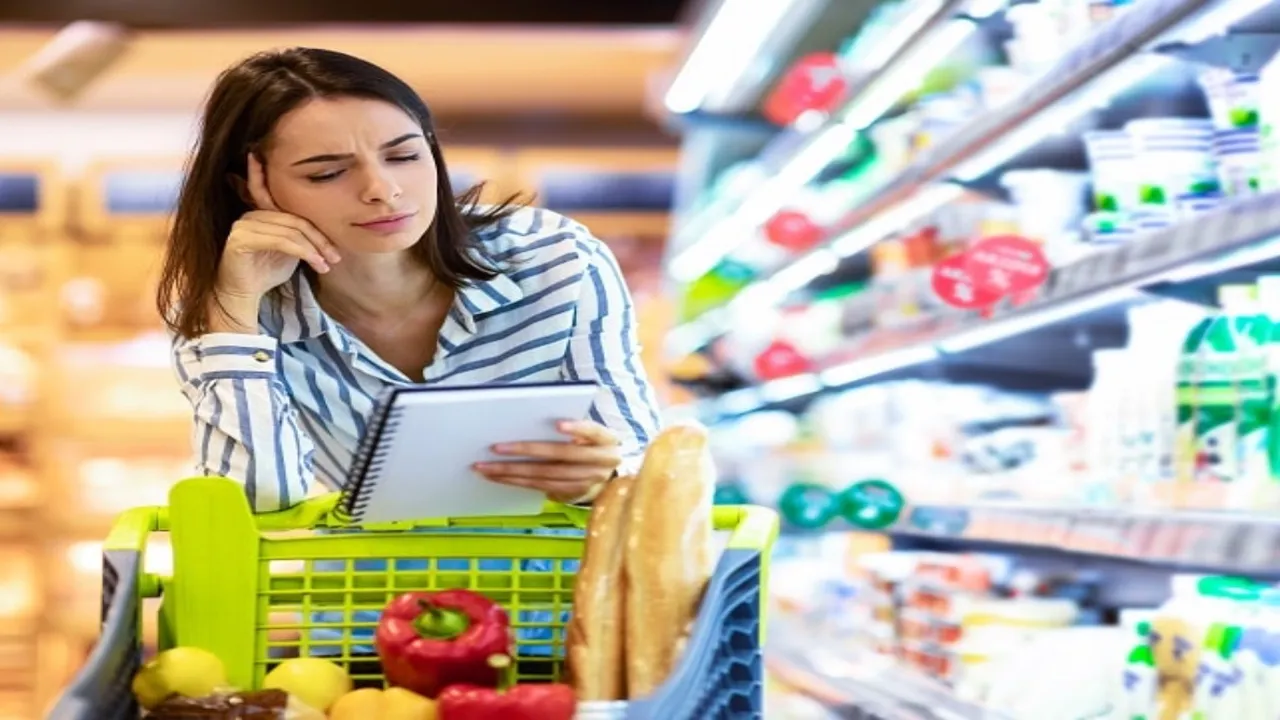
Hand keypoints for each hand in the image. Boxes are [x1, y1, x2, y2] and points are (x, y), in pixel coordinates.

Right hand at [216, 154, 342, 301]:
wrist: (241, 295)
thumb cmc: (265, 274)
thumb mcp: (289, 253)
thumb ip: (302, 241)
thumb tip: (329, 237)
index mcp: (263, 215)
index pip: (297, 217)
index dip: (320, 233)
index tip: (336, 253)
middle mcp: (251, 215)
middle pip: (295, 222)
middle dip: (319, 241)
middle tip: (335, 258)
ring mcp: (244, 225)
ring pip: (289, 232)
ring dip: (312, 249)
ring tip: (325, 264)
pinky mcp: (240, 239)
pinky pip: (279, 241)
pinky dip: (301, 252)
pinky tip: (314, 263)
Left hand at [473, 420, 621, 503]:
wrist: (608, 477)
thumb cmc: (591, 445)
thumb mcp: (592, 434)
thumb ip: (574, 427)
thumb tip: (535, 422)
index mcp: (606, 440)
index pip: (593, 431)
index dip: (578, 428)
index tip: (558, 423)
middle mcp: (600, 462)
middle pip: (560, 456)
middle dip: (526, 451)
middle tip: (496, 448)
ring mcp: (586, 481)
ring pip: (545, 476)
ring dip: (512, 472)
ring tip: (485, 467)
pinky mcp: (571, 494)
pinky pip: (540, 487)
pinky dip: (516, 482)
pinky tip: (497, 477)